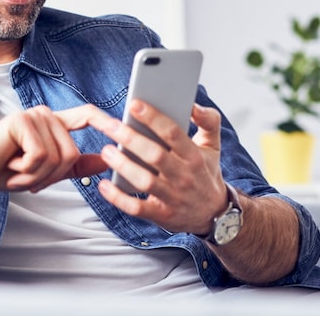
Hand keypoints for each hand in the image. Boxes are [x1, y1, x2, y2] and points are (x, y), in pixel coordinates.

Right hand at [0, 104, 110, 191]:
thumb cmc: (4, 170)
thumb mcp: (45, 172)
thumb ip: (74, 165)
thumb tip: (106, 161)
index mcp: (53, 124)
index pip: (87, 115)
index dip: (107, 121)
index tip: (124, 128)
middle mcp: (45, 115)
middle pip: (72, 152)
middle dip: (50, 176)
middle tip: (25, 176)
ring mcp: (33, 115)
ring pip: (58, 157)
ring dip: (36, 175)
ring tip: (16, 170)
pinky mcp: (21, 122)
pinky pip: (41, 156)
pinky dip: (26, 170)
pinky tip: (10, 165)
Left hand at [97, 101, 228, 234]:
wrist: (214, 214)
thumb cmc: (206, 174)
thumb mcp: (214, 146)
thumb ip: (209, 121)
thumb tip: (194, 105)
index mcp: (194, 156)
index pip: (173, 133)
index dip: (153, 118)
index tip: (135, 104)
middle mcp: (184, 176)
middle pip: (155, 155)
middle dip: (131, 139)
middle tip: (111, 125)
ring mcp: (172, 197)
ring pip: (145, 181)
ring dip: (124, 166)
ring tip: (107, 151)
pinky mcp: (162, 215)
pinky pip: (137, 208)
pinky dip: (119, 198)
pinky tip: (104, 185)